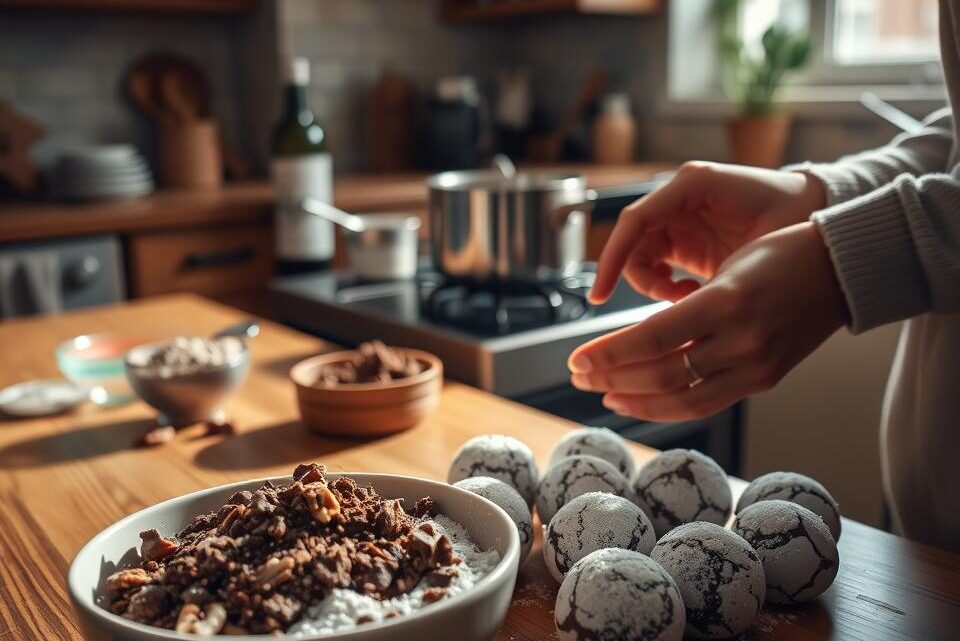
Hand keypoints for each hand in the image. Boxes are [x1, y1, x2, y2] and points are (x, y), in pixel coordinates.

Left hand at [569, 222, 848, 421]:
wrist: (844, 271)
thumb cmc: (783, 253)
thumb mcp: (728, 266)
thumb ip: (684, 306)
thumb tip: (632, 342)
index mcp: (728, 301)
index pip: (651, 339)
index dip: (607, 353)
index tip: (576, 358)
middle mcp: (743, 340)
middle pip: (661, 374)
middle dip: (611, 377)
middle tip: (578, 375)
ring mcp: (756, 366)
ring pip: (681, 399)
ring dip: (635, 400)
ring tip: (603, 392)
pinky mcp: (764, 381)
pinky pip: (707, 404)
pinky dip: (668, 407)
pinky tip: (642, 401)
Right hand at [589, 161, 826, 303]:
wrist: (818, 219)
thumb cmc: (792, 214)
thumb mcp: (756, 239)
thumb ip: (711, 252)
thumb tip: (681, 295)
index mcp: (692, 185)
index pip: (634, 222)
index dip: (613, 258)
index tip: (601, 293)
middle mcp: (679, 201)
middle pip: (633, 243)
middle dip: (639, 277)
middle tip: (671, 300)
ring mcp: (681, 221)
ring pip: (641, 258)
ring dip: (653, 285)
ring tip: (686, 298)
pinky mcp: (687, 243)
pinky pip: (657, 267)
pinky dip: (663, 286)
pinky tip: (689, 296)